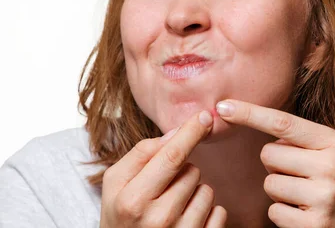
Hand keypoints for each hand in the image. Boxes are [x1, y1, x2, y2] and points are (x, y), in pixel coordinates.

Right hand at [100, 110, 227, 227]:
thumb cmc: (120, 214)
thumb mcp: (115, 183)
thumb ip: (141, 154)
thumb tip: (176, 133)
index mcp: (133, 199)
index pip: (172, 156)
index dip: (191, 132)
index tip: (205, 117)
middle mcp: (158, 219)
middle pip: (192, 170)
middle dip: (182, 171)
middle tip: (162, 188)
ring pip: (207, 190)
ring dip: (194, 191)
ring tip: (172, 205)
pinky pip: (219, 212)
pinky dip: (208, 211)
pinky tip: (187, 219)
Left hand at [215, 99, 334, 227]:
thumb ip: (304, 140)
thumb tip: (254, 121)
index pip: (282, 122)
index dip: (249, 113)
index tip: (223, 106)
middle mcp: (332, 166)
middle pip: (268, 155)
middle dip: (275, 167)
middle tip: (301, 176)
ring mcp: (324, 197)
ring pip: (268, 185)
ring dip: (280, 192)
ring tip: (306, 196)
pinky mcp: (315, 224)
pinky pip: (274, 212)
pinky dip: (283, 215)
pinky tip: (306, 215)